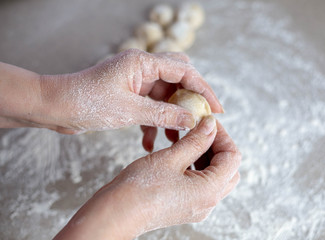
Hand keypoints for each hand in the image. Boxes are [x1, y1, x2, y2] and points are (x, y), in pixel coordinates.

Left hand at [38, 49, 222, 133]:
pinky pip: (150, 107)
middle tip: (201, 119)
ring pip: (165, 97)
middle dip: (191, 100)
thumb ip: (164, 114)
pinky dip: (154, 123)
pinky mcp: (129, 95)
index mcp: (142, 62)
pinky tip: (150, 142)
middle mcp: (141, 69)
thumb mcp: (130, 110)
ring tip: (177, 138)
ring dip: (172, 116)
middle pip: (178, 80)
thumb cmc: (86, 102)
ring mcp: (135, 82)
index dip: (203, 90)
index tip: (216, 109)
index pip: (183, 71)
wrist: (55, 108)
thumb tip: (192, 119)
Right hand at [54, 117, 240, 239]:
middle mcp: (207, 202)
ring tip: (188, 138)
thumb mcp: (171, 158)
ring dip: (206, 155)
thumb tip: (211, 125)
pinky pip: (200, 182)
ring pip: (214, 175)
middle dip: (217, 145)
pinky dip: (196, 165)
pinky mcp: (185, 204)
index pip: (232, 157)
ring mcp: (197, 205)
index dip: (222, 135)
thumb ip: (196, 140)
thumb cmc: (140, 189)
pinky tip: (180, 152)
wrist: (116, 212)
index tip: (208, 121)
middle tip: (201, 130)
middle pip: (227, 168)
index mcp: (209, 190)